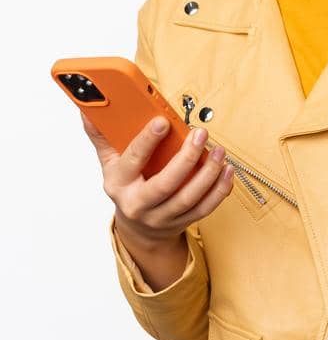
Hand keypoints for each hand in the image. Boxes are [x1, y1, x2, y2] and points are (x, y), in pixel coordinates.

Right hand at [83, 113, 233, 251]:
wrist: (138, 228)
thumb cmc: (127, 187)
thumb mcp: (110, 163)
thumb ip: (103, 137)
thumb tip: (89, 111)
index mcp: (119, 184)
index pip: (132, 161)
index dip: (147, 141)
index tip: (162, 121)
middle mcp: (138, 204)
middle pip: (165, 184)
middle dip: (186, 158)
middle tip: (201, 134)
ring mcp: (161, 216)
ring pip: (188, 198)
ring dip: (208, 174)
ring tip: (219, 151)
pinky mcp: (182, 222)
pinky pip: (205, 208)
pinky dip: (219, 190)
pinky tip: (227, 171)